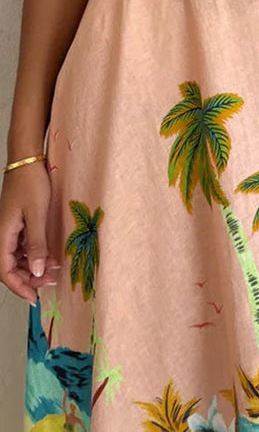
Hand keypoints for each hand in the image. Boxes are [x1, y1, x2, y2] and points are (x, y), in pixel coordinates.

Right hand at [0, 162, 59, 306]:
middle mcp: (1, 234)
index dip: (19, 287)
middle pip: (9, 267)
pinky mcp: (16, 224)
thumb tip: (35, 272)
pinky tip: (48, 255)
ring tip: (53, 269)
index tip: (34, 298)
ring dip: (32, 267)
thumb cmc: (31, 182)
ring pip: (16, 258)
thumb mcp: (37, 215)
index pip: (5, 271)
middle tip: (50, 281)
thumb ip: (36, 244)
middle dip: (29, 279)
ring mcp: (8, 229)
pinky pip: (21, 246)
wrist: (28, 160)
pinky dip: (34, 254)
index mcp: (1, 234)